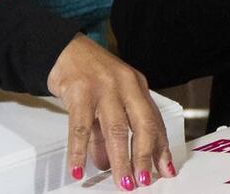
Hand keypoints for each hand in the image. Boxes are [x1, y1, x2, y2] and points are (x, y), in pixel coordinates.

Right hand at [47, 35, 174, 189]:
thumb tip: (111, 162)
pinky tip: (78, 168)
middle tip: (144, 180)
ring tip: (122, 181)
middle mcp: (124, 84)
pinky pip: (81, 127)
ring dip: (120, 159)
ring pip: (115, 129)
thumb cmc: (91, 73)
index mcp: (137, 85)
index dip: (160, 147)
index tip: (164, 169)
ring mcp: (103, 87)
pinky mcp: (80, 91)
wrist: (65, 48)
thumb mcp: (109, 96)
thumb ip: (112, 128)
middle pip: (141, 125)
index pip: (154, 120)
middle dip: (144, 157)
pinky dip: (79, 151)